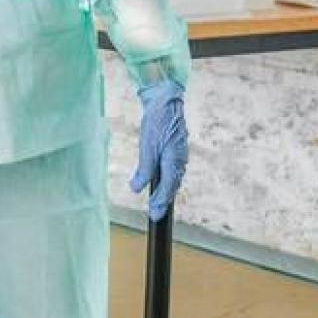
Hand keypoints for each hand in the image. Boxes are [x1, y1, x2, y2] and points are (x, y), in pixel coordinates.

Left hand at [129, 80, 187, 220]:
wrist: (166, 102)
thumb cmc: (156, 122)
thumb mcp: (147, 146)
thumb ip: (144, 169)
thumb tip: (137, 189)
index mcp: (174, 162)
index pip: (167, 188)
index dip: (160, 203)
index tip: (154, 215)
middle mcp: (180, 161)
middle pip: (172, 186)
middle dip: (163, 201)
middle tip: (155, 215)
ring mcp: (180, 155)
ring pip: (173, 178)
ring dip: (166, 192)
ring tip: (158, 204)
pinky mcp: (176, 149)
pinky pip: (173, 170)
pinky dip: (167, 180)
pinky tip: (162, 183)